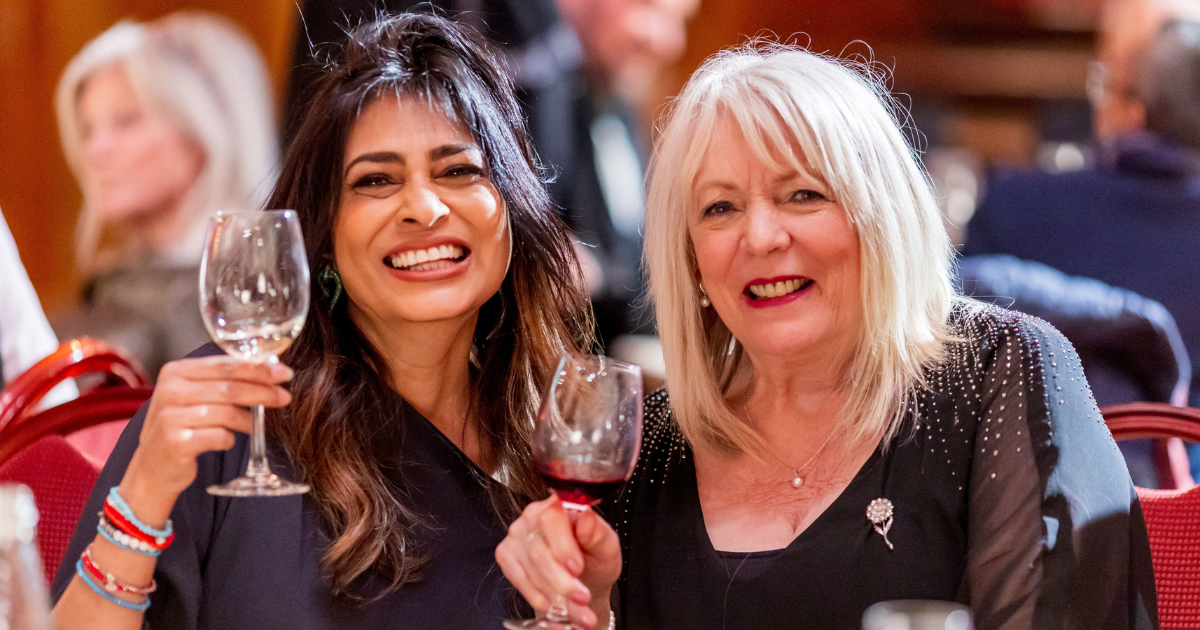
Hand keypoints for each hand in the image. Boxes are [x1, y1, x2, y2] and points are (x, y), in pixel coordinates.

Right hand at [119, 356, 293, 522]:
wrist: (151, 468)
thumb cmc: (181, 427)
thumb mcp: (193, 397)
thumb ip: (221, 381)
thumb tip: (268, 370)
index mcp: (176, 372)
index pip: (226, 365)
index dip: (258, 368)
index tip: (283, 373)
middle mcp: (170, 390)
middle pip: (229, 387)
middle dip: (263, 392)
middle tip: (284, 397)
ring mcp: (170, 417)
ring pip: (226, 413)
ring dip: (248, 419)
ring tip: (256, 425)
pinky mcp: (176, 442)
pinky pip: (218, 436)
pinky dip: (229, 439)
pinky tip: (229, 440)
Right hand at [496, 496, 621, 627]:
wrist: (584, 582)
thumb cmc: (595, 559)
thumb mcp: (607, 547)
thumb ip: (598, 533)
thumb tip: (586, 515)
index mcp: (560, 506)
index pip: (552, 517)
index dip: (562, 545)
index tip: (576, 568)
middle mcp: (533, 515)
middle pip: (538, 549)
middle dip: (561, 579)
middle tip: (581, 597)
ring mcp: (517, 534)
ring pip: (529, 567)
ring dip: (553, 592)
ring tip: (575, 606)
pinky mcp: (506, 554)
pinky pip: (517, 578)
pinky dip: (537, 596)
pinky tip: (553, 603)